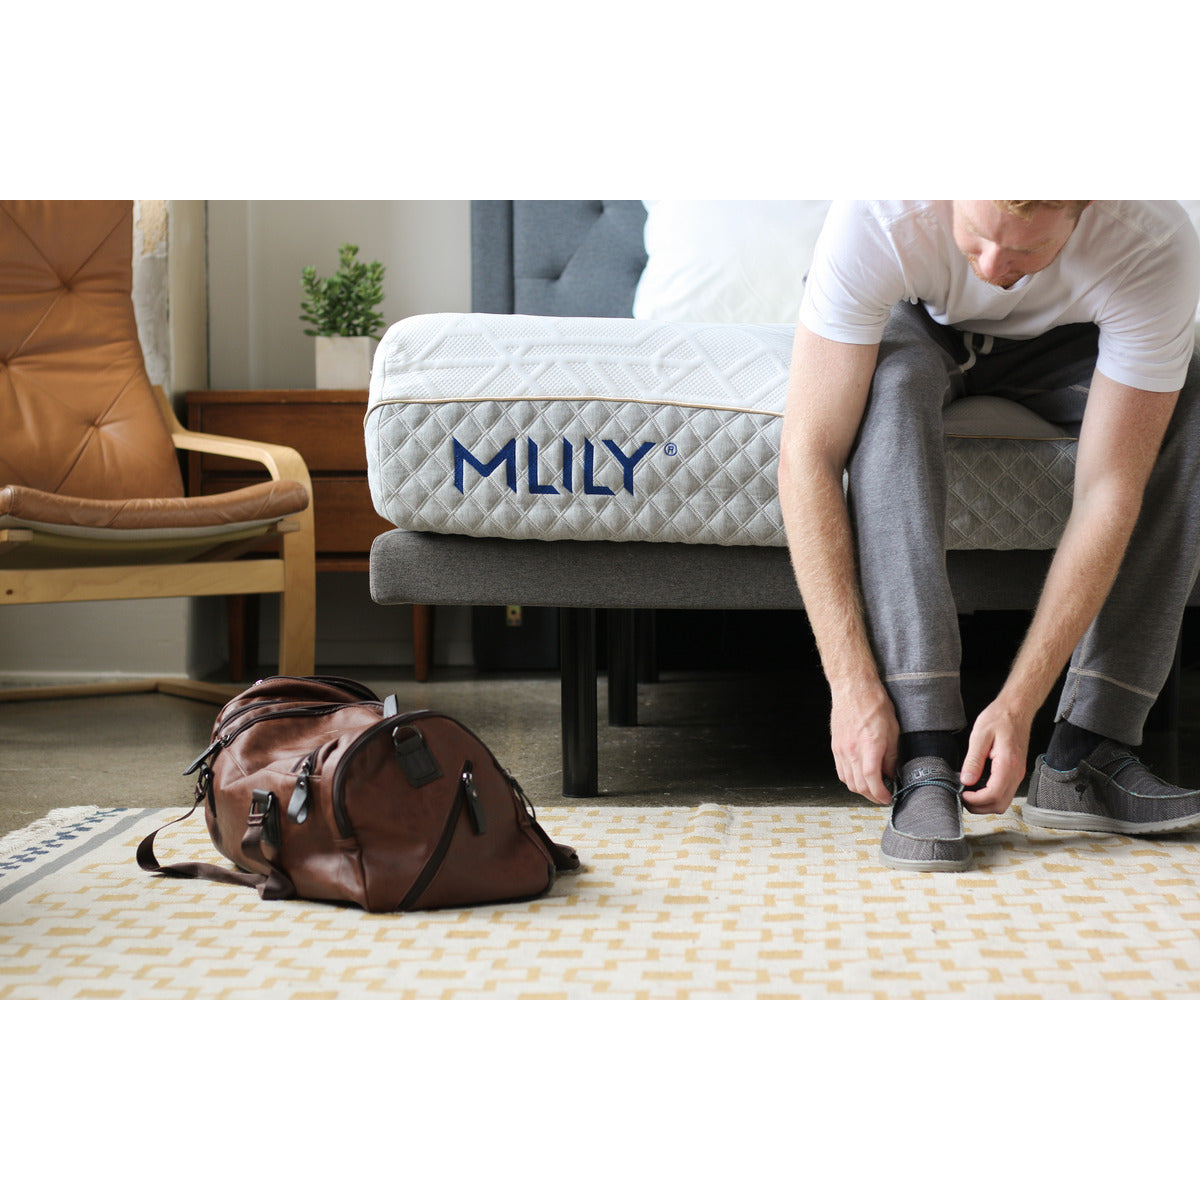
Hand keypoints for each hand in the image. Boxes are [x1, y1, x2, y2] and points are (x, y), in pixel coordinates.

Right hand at [829, 679, 898, 805]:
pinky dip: (850, 779)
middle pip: (859, 785)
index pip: (872, 779)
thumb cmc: (874, 703)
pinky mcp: (835, 747)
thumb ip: (891, 755)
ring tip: (872, 788)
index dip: (880, 794)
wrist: (853, 688)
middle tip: (883, 796)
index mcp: (869, 745)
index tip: (888, 798)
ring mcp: (841, 749)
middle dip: (872, 796)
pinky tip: (859, 777)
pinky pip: (840, 771)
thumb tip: (890, 773)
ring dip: (861, 790)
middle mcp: (852, 750)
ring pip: (848, 781)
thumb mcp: (893, 729)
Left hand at [959, 699, 1030, 813]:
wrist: (1017, 709)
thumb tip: (966, 780)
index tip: (962, 793)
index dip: (976, 800)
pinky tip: (979, 788)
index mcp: (1008, 764)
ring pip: (1003, 802)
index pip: (993, 795)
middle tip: (962, 797)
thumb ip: (973, 760)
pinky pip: (1005, 793)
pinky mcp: (1016, 772)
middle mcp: (1016, 772)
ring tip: (969, 793)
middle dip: (979, 807)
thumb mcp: (980, 735)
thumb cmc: (999, 718)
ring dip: (985, 804)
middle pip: (1000, 804)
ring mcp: (1018, 773)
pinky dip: (991, 797)